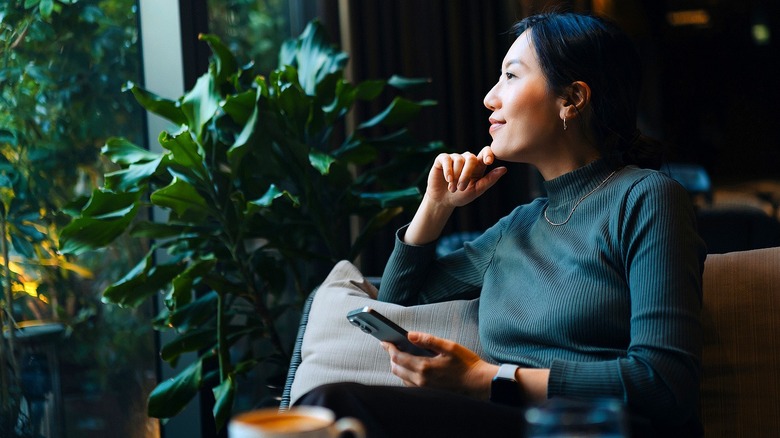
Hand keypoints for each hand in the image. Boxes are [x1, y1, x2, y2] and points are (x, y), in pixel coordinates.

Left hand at [381, 331, 497, 398]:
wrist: (478, 384)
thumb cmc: (466, 364)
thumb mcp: (449, 346)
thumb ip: (428, 340)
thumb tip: (410, 335)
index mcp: (425, 367)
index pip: (397, 357)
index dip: (389, 348)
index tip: (384, 340)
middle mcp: (421, 380)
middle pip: (396, 368)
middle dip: (391, 356)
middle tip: (391, 345)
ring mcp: (424, 389)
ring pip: (401, 377)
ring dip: (398, 366)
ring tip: (400, 354)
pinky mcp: (428, 393)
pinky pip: (409, 384)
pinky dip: (405, 375)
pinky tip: (411, 367)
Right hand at [426, 146, 506, 207]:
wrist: (443, 201)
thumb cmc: (461, 196)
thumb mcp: (477, 190)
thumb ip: (489, 180)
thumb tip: (504, 169)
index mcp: (478, 165)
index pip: (485, 152)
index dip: (488, 154)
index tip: (489, 162)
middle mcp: (466, 159)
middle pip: (471, 158)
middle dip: (466, 174)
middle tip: (461, 188)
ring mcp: (454, 158)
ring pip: (459, 160)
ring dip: (456, 176)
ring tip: (452, 189)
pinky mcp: (442, 159)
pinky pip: (446, 159)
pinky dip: (448, 171)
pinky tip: (448, 180)